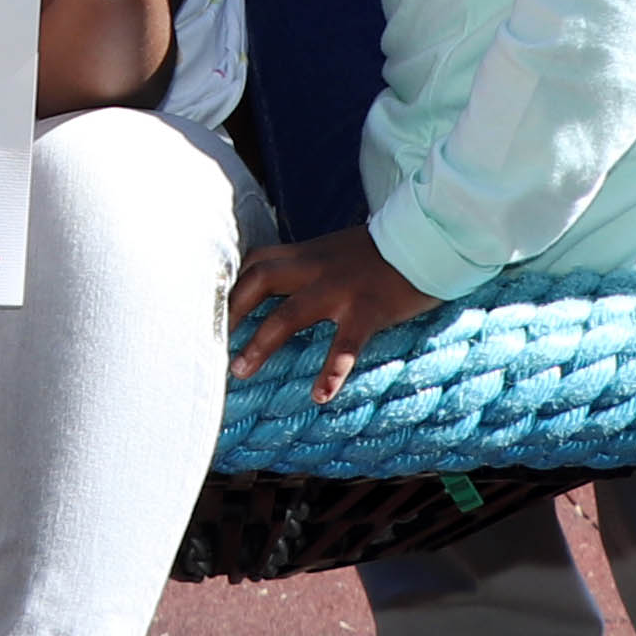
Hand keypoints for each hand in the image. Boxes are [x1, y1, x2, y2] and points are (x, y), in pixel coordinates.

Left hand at [230, 229, 441, 397]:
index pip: (257, 261)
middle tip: (211, 343)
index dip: (230, 286)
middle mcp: (316, 267)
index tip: (209, 309)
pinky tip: (320, 395)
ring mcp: (340, 289)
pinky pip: (344, 344)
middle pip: (260, 280)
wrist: (426, 239)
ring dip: (260, 343)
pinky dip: (331, 371)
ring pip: (289, 314)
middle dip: (232, 311)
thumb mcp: (337, 252)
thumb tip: (286, 288)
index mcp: (309, 253)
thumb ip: (310, 266)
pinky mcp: (367, 309)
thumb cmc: (382, 253)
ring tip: (240, 371)